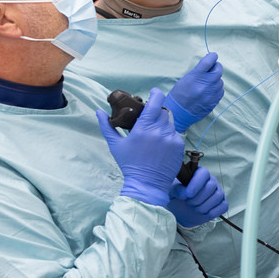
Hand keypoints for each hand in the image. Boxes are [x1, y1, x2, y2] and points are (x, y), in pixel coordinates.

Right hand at [97, 87, 184, 206]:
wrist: (147, 184)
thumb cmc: (129, 164)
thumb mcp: (115, 145)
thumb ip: (106, 126)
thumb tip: (98, 111)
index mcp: (144, 127)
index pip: (156, 102)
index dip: (156, 94)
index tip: (153, 92)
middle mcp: (160, 131)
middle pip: (163, 111)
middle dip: (156, 112)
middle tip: (149, 118)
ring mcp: (172, 138)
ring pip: (170, 122)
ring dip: (163, 124)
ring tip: (154, 132)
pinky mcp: (179, 146)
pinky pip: (175, 134)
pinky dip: (169, 135)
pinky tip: (161, 144)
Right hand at [162, 52, 223, 130]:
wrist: (179, 112)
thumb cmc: (179, 94)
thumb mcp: (186, 78)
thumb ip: (199, 71)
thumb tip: (210, 64)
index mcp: (197, 76)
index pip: (209, 61)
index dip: (212, 56)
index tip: (213, 55)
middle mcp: (206, 84)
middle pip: (218, 70)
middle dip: (215, 67)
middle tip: (211, 69)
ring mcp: (212, 93)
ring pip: (220, 81)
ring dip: (215, 80)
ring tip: (206, 84)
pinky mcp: (215, 101)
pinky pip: (220, 91)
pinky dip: (216, 89)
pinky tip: (208, 92)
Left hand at [166, 167, 227, 227]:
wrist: (183, 212)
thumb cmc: (178, 198)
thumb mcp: (173, 192)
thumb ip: (177, 190)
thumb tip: (185, 194)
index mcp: (199, 174)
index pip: (204, 173)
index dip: (196, 184)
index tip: (188, 194)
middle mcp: (211, 181)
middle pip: (211, 186)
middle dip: (199, 198)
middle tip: (189, 203)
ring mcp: (218, 192)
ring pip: (217, 197)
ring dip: (204, 206)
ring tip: (194, 208)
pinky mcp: (222, 203)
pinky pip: (223, 206)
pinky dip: (212, 212)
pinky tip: (203, 213)